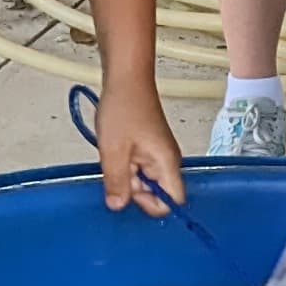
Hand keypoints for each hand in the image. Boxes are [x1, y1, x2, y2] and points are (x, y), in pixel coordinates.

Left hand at [90, 76, 184, 213]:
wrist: (125, 79)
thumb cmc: (124, 106)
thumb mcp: (113, 150)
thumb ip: (117, 182)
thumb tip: (117, 206)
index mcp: (167, 163)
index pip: (172, 201)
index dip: (149, 204)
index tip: (128, 191)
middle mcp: (168, 161)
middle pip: (156, 193)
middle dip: (132, 188)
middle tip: (117, 166)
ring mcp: (158, 155)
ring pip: (144, 181)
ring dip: (126, 175)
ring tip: (116, 154)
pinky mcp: (149, 149)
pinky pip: (139, 168)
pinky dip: (125, 165)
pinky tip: (116, 150)